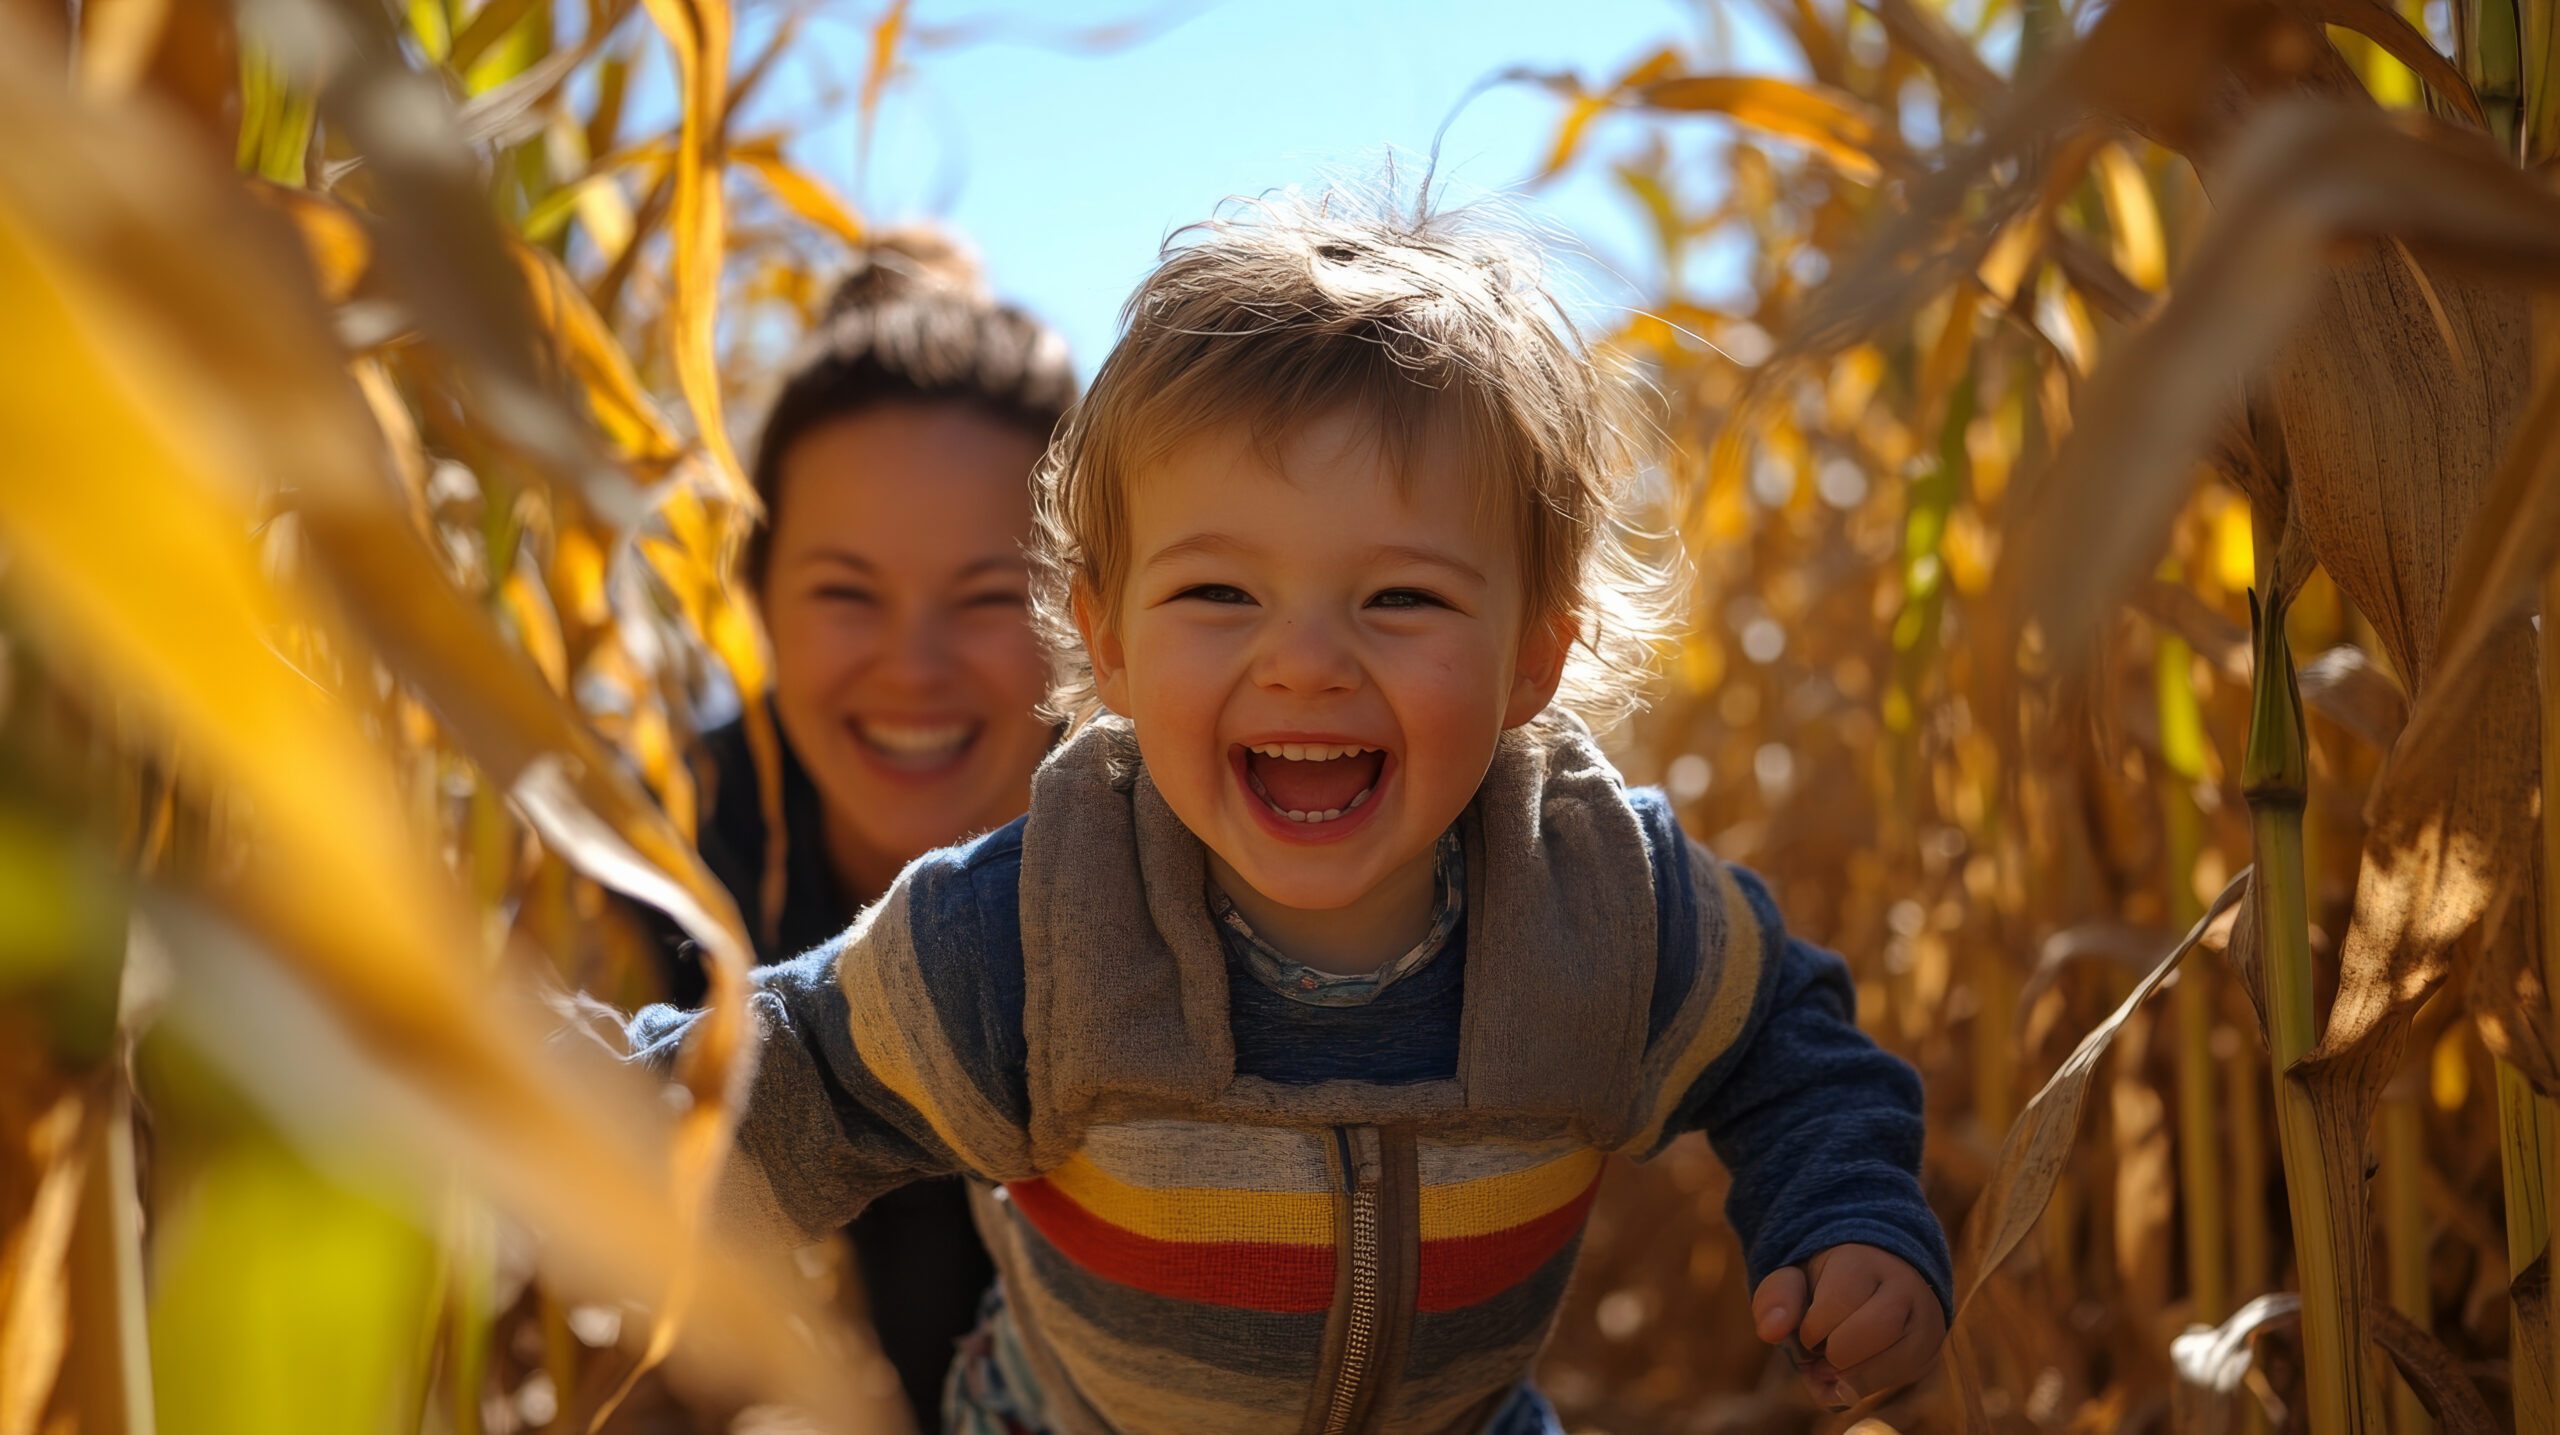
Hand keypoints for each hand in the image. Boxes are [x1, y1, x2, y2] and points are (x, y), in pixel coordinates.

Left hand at [1750, 1243, 1945, 1405]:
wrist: (1876, 1279)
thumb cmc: (1826, 1283)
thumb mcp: (1795, 1279)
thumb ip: (1776, 1297)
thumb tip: (1770, 1332)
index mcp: (1863, 1261)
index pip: (1839, 1303)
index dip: (1814, 1327)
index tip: (1809, 1328)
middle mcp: (1904, 1288)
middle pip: (1874, 1331)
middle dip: (1838, 1352)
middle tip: (1821, 1352)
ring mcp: (1925, 1321)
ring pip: (1894, 1364)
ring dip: (1854, 1375)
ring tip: (1834, 1366)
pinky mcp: (1928, 1352)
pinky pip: (1900, 1379)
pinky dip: (1866, 1386)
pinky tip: (1850, 1374)